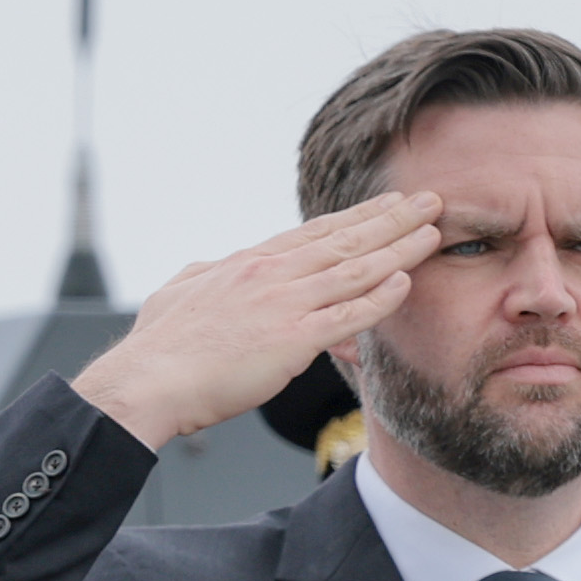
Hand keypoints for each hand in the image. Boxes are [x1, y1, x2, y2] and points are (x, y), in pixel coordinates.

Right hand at [66, 190, 443, 452]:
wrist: (146, 380)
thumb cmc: (157, 347)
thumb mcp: (178, 291)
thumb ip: (202, 275)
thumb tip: (212, 268)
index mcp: (248, 262)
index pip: (315, 232)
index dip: (357, 216)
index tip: (387, 203)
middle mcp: (272, 274)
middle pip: (346, 239)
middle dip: (393, 217)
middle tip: (430, 200)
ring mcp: (285, 303)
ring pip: (356, 268)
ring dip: (400, 247)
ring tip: (435, 231)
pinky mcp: (292, 339)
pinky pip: (349, 312)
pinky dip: (381, 296)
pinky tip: (407, 281)